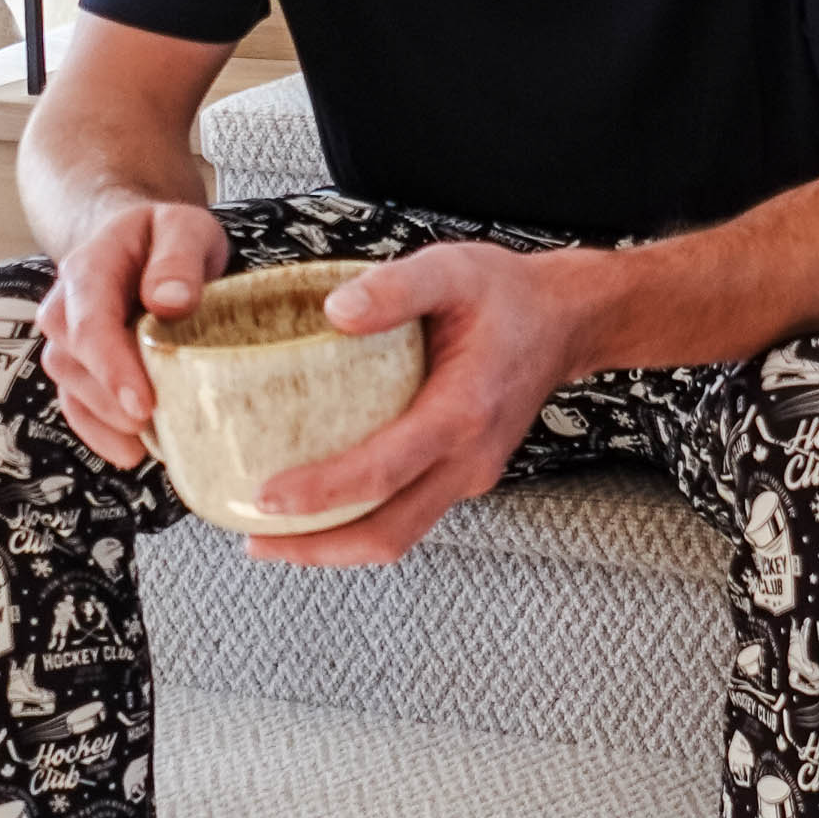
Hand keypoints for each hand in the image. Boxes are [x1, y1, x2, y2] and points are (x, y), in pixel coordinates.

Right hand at [35, 195, 228, 467]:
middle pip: (72, 361)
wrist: (141, 241)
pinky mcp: (79, 368)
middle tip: (158, 423)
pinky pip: (76, 407)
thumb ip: (178, 258)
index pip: (88, 322)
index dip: (111, 368)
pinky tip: (134, 450)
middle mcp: (66, 306)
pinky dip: (102, 434)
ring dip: (109, 421)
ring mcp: (67, 341)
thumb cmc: (164, 237)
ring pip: (72, 389)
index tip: (143, 403)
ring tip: (156, 438)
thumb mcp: (184, 228)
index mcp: (89, 268)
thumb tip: (171, 301)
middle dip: (112, 400)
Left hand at [246, 240, 585, 565]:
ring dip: (334, 547)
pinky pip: (407, 515)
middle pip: (387, 532)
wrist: (565, 321)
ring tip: (271, 536)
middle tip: (253, 538)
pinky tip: (317, 508)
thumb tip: (334, 312)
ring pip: (398, 535)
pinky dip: (359, 523)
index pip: (383, 472)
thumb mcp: (451, 269)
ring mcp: (470, 474)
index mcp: (463, 412)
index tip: (265, 497)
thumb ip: (394, 287)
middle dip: (317, 548)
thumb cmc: (505, 294)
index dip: (321, 493)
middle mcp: (469, 458)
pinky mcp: (463, 476)